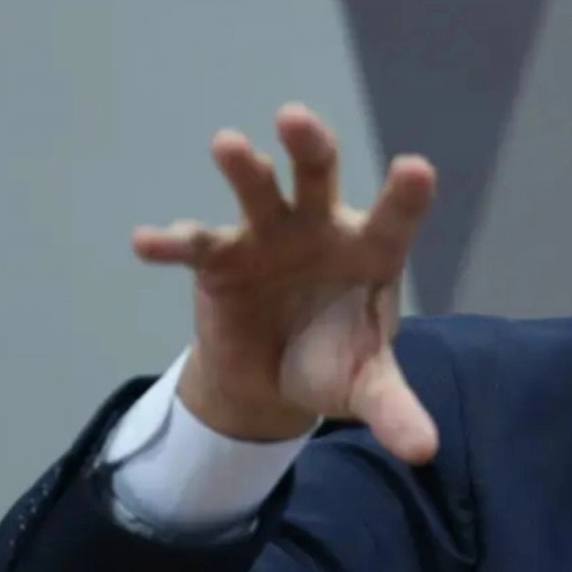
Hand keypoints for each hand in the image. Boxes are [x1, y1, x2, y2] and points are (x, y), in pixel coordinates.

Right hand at [132, 103, 438, 462]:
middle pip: (318, 178)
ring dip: (245, 170)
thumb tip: (424, 452)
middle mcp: (319, 228)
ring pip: (257, 193)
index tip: (417, 169)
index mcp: (369, 251)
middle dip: (310, 147)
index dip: (405, 194)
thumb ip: (394, 409)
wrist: (271, 379)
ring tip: (228, 145)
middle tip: (297, 119)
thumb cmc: (332, 362)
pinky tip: (146, 243)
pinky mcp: (220, 258)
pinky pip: (195, 244)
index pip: (394, 218)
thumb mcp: (364, 389)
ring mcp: (268, 236)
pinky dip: (171, 241)